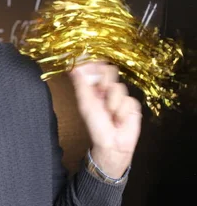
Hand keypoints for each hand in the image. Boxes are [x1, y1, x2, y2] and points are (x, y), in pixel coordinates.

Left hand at [69, 61, 141, 177]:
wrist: (112, 143)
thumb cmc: (96, 125)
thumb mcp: (85, 103)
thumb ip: (81, 84)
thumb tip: (73, 67)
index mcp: (93, 87)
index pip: (95, 68)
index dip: (94, 63)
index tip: (91, 63)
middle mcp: (107, 89)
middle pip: (109, 71)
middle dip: (104, 81)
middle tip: (101, 92)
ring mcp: (120, 96)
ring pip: (118, 87)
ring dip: (111, 102)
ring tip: (109, 114)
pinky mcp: (132, 104)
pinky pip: (128, 100)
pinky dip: (121, 112)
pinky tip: (119, 120)